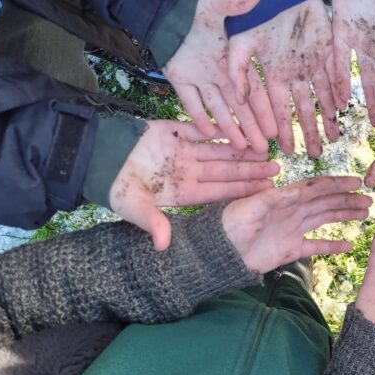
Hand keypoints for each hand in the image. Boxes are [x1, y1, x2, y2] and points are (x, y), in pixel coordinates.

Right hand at [109, 120, 279, 250]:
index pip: (220, 192)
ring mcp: (183, 150)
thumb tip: (164, 247)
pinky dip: (221, 127)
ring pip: (220, 150)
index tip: (267, 190)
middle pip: (226, 171)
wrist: (96, 156)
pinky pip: (202, 128)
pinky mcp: (175, 129)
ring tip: (267, 148)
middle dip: (251, 170)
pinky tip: (242, 127)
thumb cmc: (114, 186)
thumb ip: (152, 223)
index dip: (243, 190)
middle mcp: (188, 172)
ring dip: (242, 149)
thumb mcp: (133, 207)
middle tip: (278, 168)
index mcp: (182, 192)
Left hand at [163, 0, 275, 152]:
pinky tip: (210, 134)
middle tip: (264, 149)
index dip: (264, 108)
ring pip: (218, 108)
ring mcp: (199, 76)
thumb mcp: (217, 1)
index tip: (276, 126)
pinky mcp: (179, 77)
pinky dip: (198, 116)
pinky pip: (190, 101)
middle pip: (238, 105)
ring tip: (243, 149)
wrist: (167, 4)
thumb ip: (236, 2)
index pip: (253, 88)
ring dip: (229, 127)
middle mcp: (219, 71)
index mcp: (231, 58)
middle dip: (251, 127)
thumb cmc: (197, 3)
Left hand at [221, 176, 371, 273]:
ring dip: (345, 215)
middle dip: (347, 200)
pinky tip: (348, 244)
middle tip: (369, 199)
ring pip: (325, 219)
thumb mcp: (251, 208)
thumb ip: (275, 199)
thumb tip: (300, 190)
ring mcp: (293, 230)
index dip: (337, 184)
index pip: (316, 188)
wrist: (221, 252)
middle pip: (326, 202)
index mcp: (285, 198)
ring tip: (365, 213)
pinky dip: (332, 245)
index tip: (356, 182)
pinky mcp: (290, 249)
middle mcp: (292, 211)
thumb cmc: (231, 225)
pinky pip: (316, 246)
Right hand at [228, 0, 338, 157]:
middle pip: (303, 108)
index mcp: (274, 73)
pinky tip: (343, 106)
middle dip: (308, 130)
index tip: (285, 149)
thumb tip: (237, 99)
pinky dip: (339, 88)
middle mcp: (294, 72)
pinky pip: (336, 72)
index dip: (282, 129)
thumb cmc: (254, 13)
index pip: (279, 108)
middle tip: (314, 154)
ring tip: (333, 138)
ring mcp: (312, 60)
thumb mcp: (240, 42)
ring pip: (323, 95)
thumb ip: (239, 71)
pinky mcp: (328, 46)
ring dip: (328, 116)